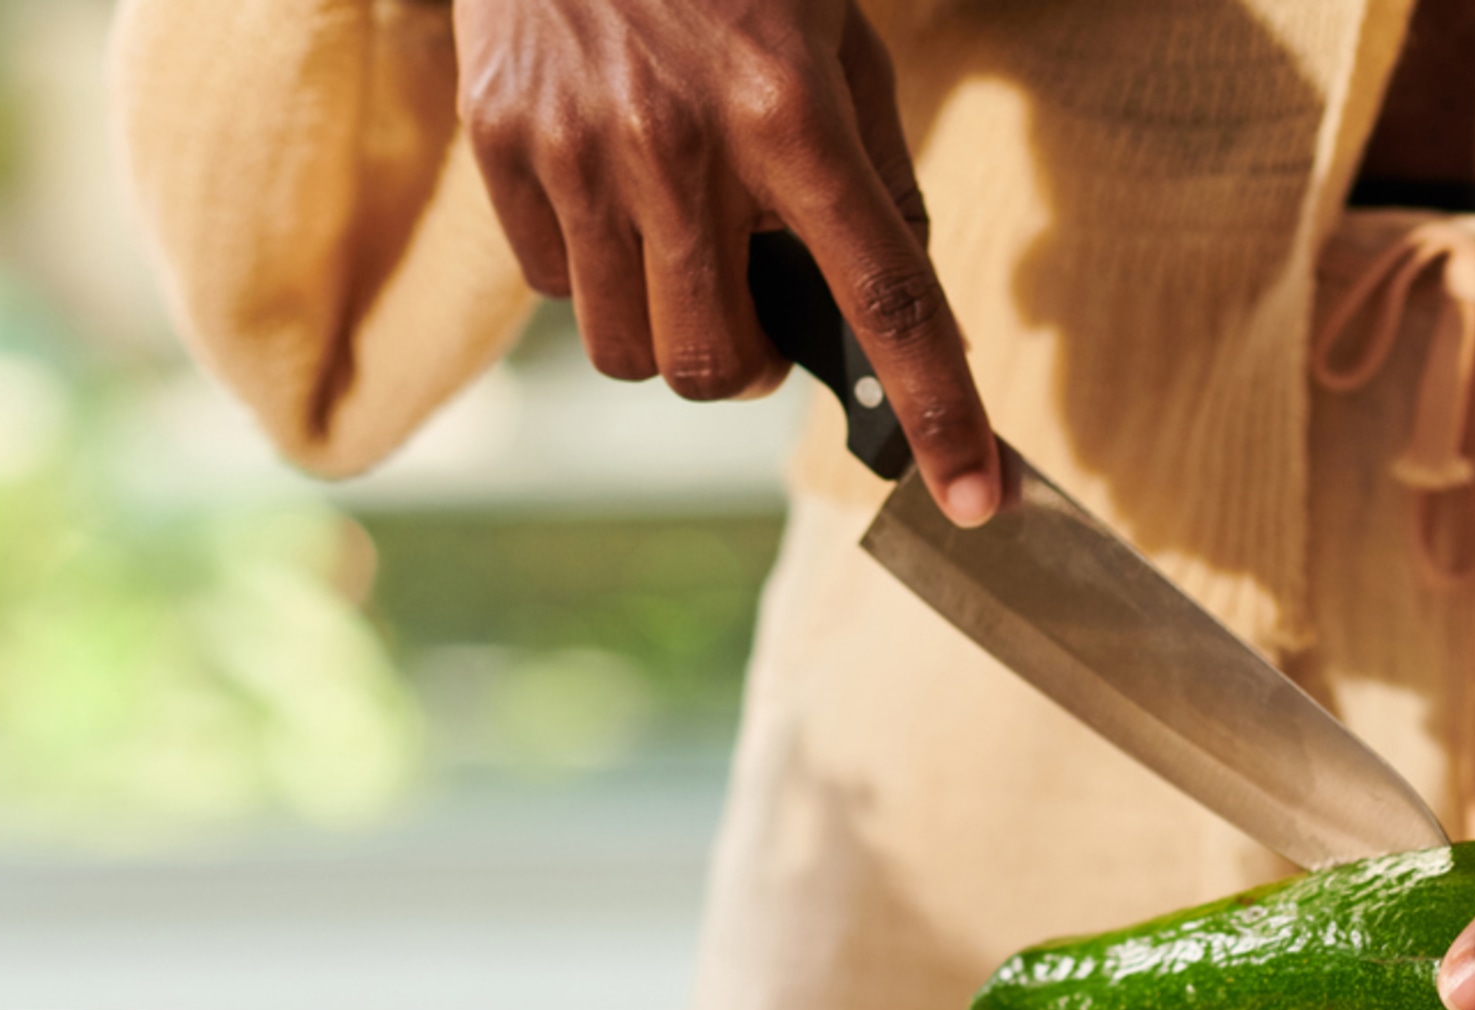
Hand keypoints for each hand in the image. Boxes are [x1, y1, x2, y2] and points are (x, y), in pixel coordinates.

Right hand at [454, 0, 1002, 523]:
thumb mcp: (837, 37)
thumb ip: (874, 169)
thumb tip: (896, 303)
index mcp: (792, 112)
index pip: (884, 295)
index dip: (939, 409)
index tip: (973, 498)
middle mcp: (681, 143)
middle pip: (718, 368)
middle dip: (751, 370)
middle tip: (762, 309)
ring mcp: (578, 150)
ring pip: (629, 352)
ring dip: (670, 333)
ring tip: (683, 249)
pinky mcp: (501, 145)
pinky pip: (557, 289)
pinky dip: (597, 275)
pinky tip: (615, 196)